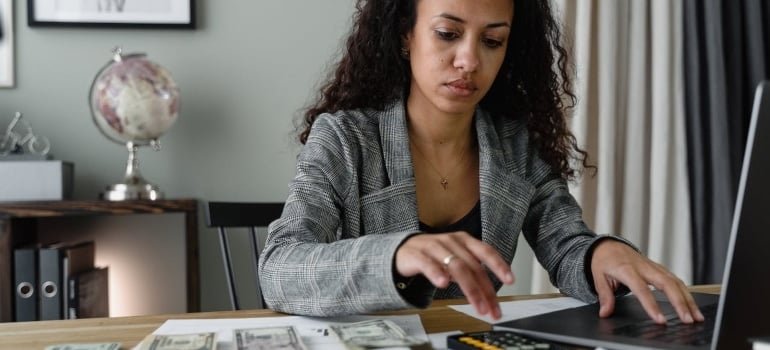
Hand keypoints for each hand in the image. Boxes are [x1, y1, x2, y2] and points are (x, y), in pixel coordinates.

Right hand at [395, 231, 513, 318]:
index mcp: (464, 241)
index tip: (510, 280)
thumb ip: (472, 272)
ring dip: (469, 288)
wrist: (403, 250)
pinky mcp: (417, 255)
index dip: (499, 265)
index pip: (486, 251)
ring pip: (456, 267)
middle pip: (473, 266)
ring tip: (476, 304)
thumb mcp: (456, 260)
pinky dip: (437, 273)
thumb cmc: (433, 256)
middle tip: (491, 308)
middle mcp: (451, 242)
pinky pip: (428, 264)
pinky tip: (443, 283)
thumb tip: (490, 293)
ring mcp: (434, 247)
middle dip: (485, 290)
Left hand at [590, 239, 704, 323]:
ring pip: (675, 281)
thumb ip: (604, 295)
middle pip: (666, 283)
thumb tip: (605, 313)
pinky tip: (692, 305)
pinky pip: (675, 280)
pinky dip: (686, 293)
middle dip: (679, 302)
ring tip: (696, 317)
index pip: (642, 289)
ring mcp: (653, 267)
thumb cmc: (604, 260)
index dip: (651, 305)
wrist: (608, 246)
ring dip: (688, 299)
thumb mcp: (598, 277)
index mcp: (627, 269)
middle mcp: (643, 267)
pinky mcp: (659, 269)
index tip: (660, 319)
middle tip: (687, 320)